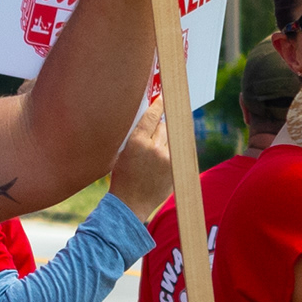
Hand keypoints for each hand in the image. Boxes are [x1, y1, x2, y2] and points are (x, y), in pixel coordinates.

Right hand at [110, 98, 173, 220]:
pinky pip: (178, 151)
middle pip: (164, 126)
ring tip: (155, 153)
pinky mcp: (176, 169)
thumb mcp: (124, 152)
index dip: (158, 105)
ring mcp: (168, 160)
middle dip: (160, 127)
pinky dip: (173, 151)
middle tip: (153, 136)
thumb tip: (153, 119)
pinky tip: (162, 160)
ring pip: (172, 138)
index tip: (164, 98)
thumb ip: (138, 135)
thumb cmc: (123, 177)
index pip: (151, 116)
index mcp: (136, 142)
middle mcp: (154, 149)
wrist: (130, 203)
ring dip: (167, 139)